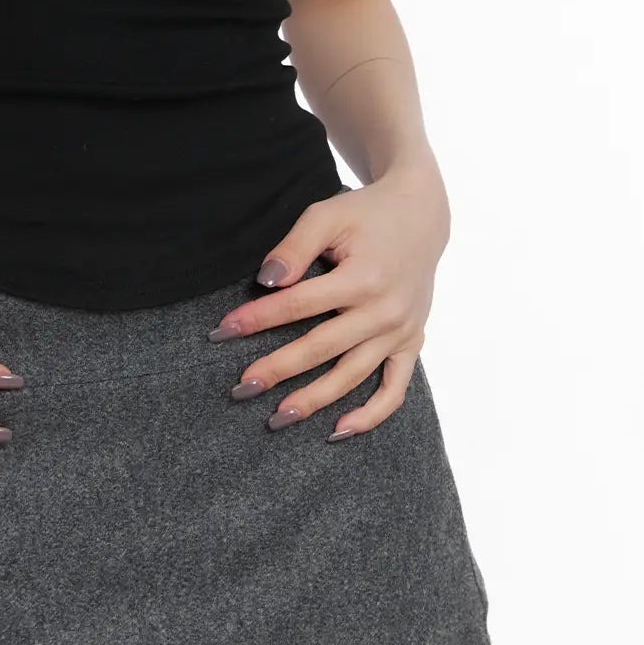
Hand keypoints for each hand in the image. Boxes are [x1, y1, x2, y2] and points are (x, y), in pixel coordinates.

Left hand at [209, 158, 450, 438]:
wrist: (421, 216)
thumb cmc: (365, 214)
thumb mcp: (328, 215)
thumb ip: (295, 246)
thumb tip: (266, 280)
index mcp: (362, 278)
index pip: (298, 305)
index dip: (258, 319)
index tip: (222, 332)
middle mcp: (384, 310)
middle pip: (321, 348)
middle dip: (277, 369)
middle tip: (241, 387)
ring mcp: (401, 331)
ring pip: (352, 376)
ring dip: (314, 400)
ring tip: (277, 417)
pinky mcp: (412, 342)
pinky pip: (395, 389)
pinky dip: (371, 414)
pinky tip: (338, 430)